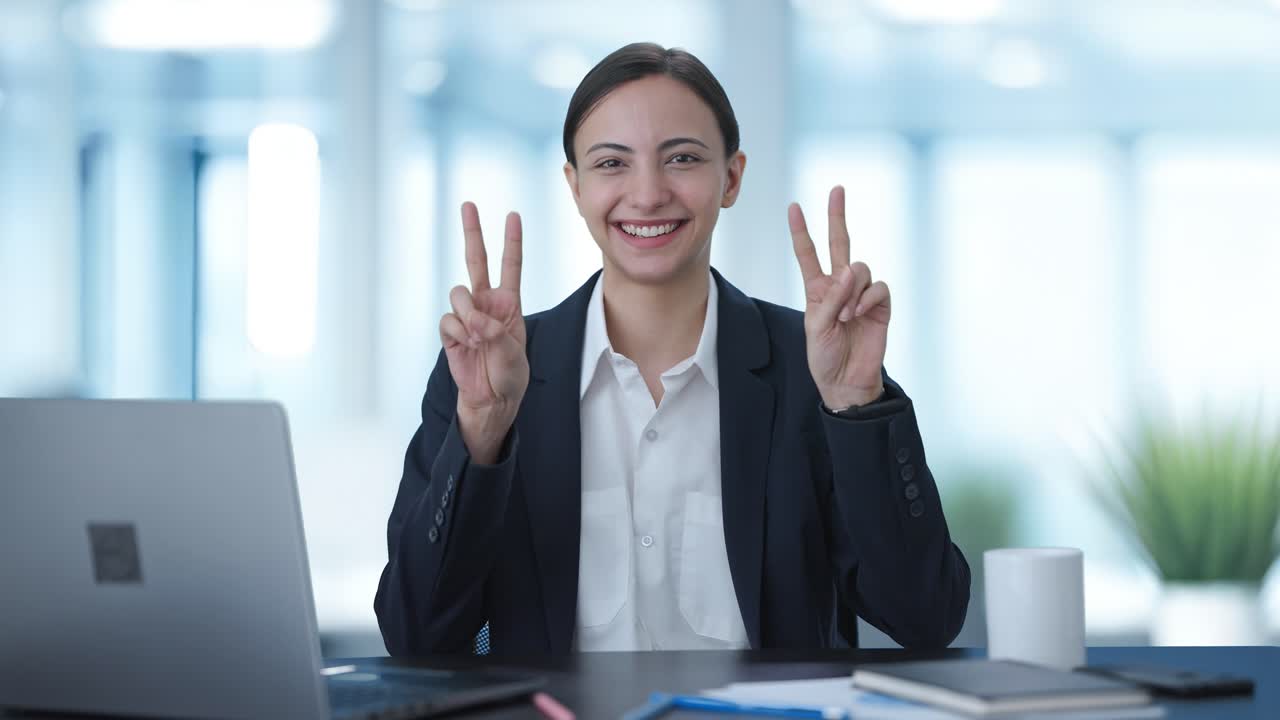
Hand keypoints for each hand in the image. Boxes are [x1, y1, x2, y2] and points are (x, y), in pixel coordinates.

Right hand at [439, 202, 528, 462]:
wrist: (491, 401)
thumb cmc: (510, 376)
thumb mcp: (513, 352)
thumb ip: (494, 331)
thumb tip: (472, 318)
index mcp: (509, 303)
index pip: (511, 266)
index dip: (511, 241)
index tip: (513, 215)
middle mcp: (486, 304)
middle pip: (477, 260)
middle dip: (473, 232)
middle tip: (468, 204)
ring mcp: (466, 315)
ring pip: (459, 293)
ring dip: (468, 313)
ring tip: (479, 337)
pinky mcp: (450, 331)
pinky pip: (448, 319)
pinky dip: (458, 332)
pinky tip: (467, 345)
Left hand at [789, 186, 889, 409]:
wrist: (846, 381)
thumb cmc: (825, 356)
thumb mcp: (816, 327)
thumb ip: (830, 299)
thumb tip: (849, 271)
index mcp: (817, 289)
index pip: (808, 253)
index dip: (801, 231)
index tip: (794, 207)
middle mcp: (839, 285)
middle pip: (839, 243)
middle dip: (837, 216)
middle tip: (836, 190)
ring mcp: (861, 293)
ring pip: (860, 268)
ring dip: (851, 290)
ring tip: (846, 316)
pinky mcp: (880, 304)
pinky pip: (877, 287)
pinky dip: (867, 298)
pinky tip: (859, 315)